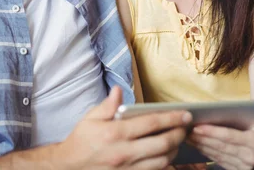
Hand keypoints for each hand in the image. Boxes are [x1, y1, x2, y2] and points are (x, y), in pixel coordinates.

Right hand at [57, 86, 191, 168]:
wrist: (68, 168)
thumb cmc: (81, 141)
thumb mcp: (90, 118)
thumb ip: (108, 105)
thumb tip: (119, 90)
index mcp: (115, 133)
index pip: (151, 123)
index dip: (172, 117)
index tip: (185, 114)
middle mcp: (124, 152)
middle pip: (162, 144)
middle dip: (179, 134)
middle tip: (185, 127)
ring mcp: (128, 169)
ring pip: (162, 161)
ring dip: (174, 150)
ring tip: (177, 140)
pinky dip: (165, 165)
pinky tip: (167, 157)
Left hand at [186, 96, 253, 169]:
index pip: (230, 137)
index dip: (213, 132)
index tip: (198, 126)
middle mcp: (250, 157)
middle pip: (221, 146)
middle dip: (202, 138)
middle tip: (186, 129)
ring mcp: (243, 166)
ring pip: (216, 154)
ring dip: (200, 145)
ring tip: (186, 135)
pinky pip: (217, 161)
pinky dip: (205, 152)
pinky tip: (194, 144)